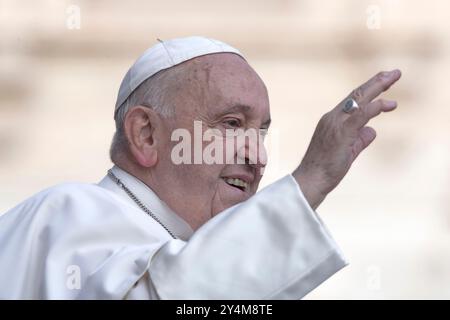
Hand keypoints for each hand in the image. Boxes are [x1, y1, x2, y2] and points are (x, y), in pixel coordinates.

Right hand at [293, 69, 401, 209]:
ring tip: (394, 77)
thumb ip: (360, 139)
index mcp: (331, 121)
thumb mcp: (347, 152)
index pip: (352, 101)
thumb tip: (372, 131)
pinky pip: (360, 116)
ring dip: (378, 87)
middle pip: (357, 94)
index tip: (384, 81)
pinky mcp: (341, 133)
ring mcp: (336, 124)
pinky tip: (388, 103)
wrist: (311, 180)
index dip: (369, 89)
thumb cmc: (325, 169)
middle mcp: (332, 118)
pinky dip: (374, 107)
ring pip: (359, 100)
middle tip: (394, 72)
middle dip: (377, 82)